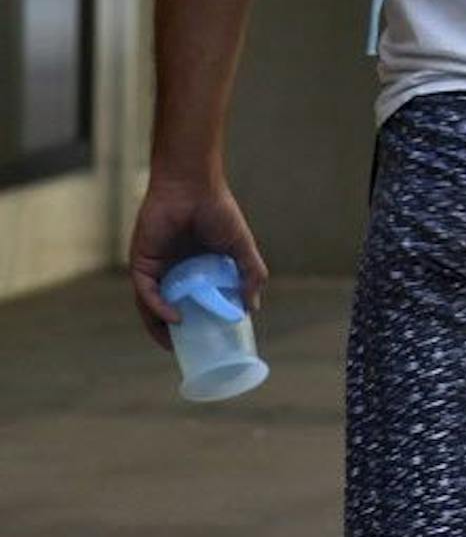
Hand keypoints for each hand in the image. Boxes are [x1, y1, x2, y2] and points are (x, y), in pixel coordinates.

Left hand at [128, 175, 266, 348]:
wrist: (192, 186)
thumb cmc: (218, 211)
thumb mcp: (241, 247)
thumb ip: (251, 273)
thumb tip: (252, 308)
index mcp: (196, 266)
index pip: (193, 299)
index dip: (199, 319)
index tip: (210, 338)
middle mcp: (173, 270)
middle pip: (170, 306)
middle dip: (175, 331)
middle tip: (188, 350)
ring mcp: (156, 267)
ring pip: (153, 305)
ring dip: (161, 327)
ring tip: (175, 345)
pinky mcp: (142, 263)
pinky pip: (146, 292)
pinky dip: (157, 308)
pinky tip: (173, 319)